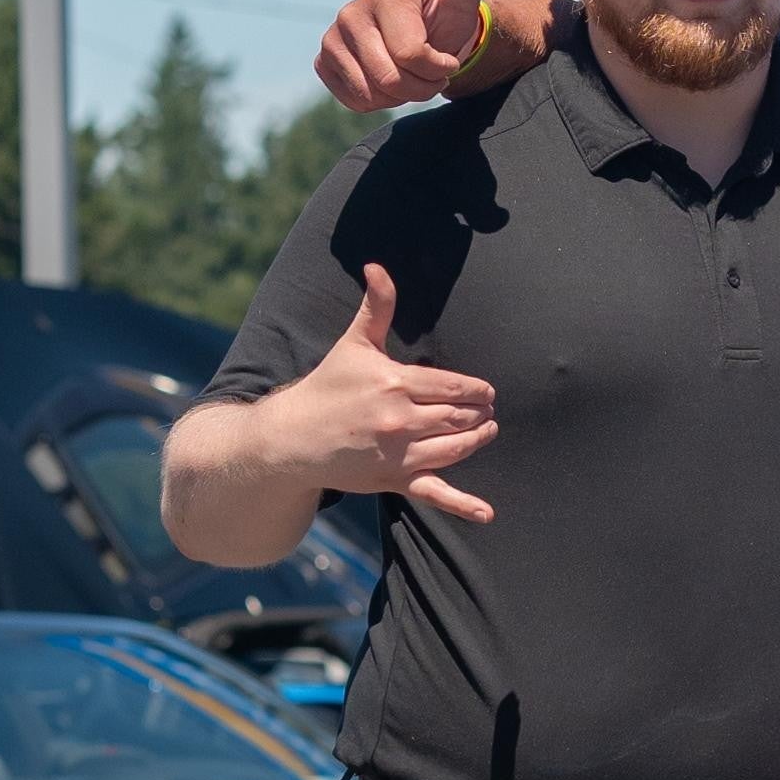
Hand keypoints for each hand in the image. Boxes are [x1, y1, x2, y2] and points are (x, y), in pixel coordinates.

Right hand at [273, 262, 501, 523]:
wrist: (292, 438)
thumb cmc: (326, 387)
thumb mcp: (353, 344)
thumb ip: (376, 307)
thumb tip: (376, 266)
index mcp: (395, 383)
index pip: (455, 386)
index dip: (477, 390)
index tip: (486, 392)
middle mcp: (400, 420)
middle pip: (459, 417)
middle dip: (479, 414)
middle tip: (486, 411)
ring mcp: (398, 453)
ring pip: (455, 449)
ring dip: (477, 440)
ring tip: (486, 431)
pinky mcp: (393, 480)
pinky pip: (435, 494)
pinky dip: (464, 505)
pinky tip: (487, 513)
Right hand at [317, 0, 538, 111]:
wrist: (426, 32)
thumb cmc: (447, 14)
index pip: (413, 56)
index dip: (438, 68)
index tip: (447, 57)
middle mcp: (350, 12)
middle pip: (390, 78)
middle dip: (421, 85)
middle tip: (431, 71)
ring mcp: (332, 37)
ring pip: (370, 94)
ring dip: (400, 95)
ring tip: (410, 71)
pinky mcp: (324, 60)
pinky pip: (353, 100)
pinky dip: (377, 100)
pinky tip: (388, 77)